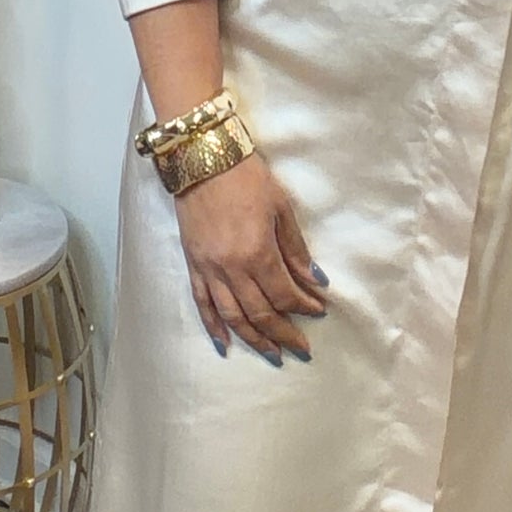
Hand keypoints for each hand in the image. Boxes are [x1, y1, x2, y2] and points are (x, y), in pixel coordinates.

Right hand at [175, 152, 326, 363]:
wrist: (203, 158)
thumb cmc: (246, 178)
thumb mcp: (280, 207)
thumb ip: (296, 249)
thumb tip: (315, 280)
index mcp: (257, 253)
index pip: (285, 294)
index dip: (304, 306)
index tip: (318, 310)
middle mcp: (232, 268)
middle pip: (261, 313)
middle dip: (284, 333)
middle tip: (301, 348)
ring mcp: (209, 269)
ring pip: (232, 316)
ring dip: (253, 338)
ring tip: (272, 353)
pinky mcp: (193, 264)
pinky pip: (202, 303)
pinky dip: (213, 326)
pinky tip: (226, 343)